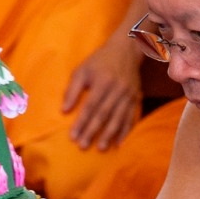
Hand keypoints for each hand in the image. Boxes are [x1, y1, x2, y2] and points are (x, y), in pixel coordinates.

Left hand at [63, 34, 142, 151]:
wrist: (126, 50)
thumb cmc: (100, 61)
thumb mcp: (82, 70)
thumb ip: (72, 89)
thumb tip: (64, 110)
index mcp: (103, 82)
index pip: (90, 106)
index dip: (81, 122)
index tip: (72, 136)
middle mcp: (117, 90)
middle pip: (103, 114)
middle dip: (92, 132)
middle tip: (82, 146)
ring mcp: (129, 95)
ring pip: (118, 118)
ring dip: (109, 135)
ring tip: (100, 148)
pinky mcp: (136, 98)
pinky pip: (130, 118)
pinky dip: (125, 132)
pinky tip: (118, 143)